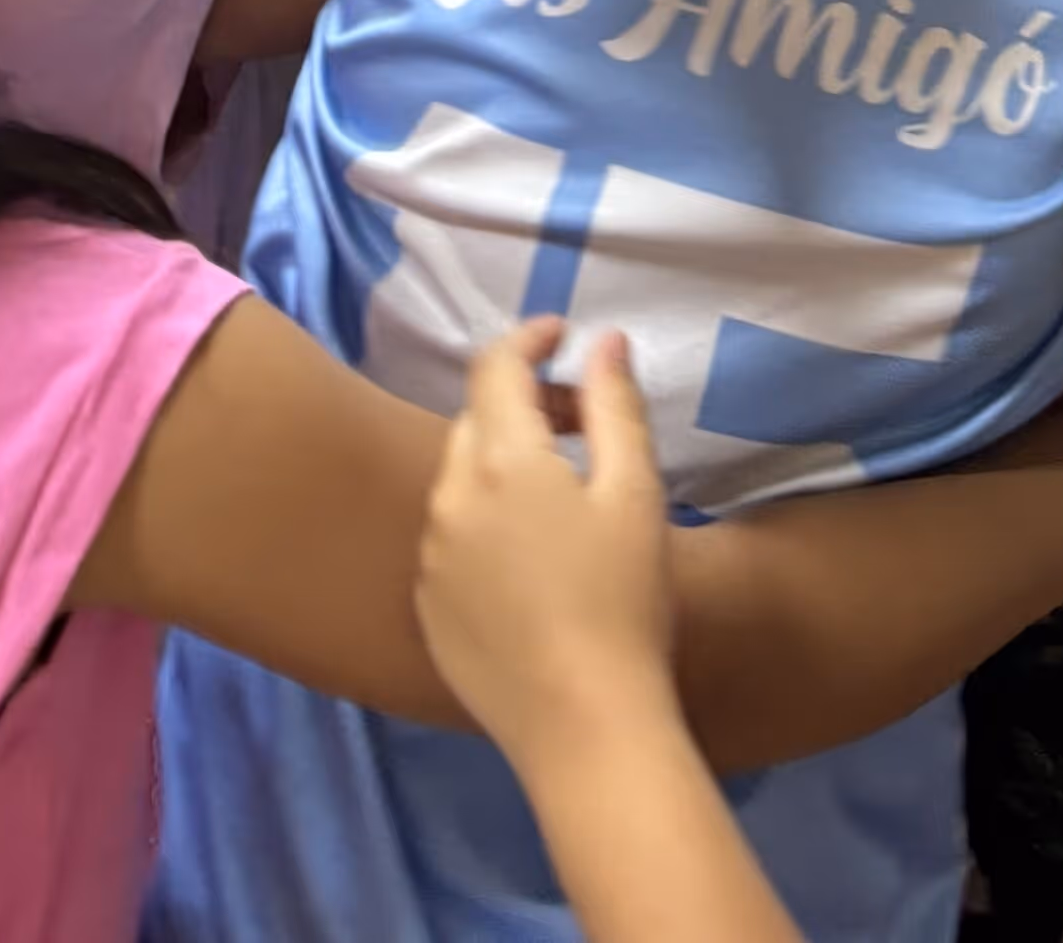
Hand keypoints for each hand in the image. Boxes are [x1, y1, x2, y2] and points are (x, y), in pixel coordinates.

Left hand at [417, 322, 676, 769]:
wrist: (585, 728)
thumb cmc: (623, 604)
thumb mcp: (635, 494)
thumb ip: (615, 405)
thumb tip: (603, 342)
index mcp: (501, 461)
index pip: (497, 367)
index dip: (529, 338)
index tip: (561, 334)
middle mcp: (448, 499)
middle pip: (477, 422)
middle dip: (523, 406)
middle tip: (581, 424)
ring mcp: (429, 559)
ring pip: (460, 483)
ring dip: (500, 469)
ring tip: (560, 499)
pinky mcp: (427, 610)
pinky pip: (449, 542)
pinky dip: (482, 527)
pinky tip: (529, 563)